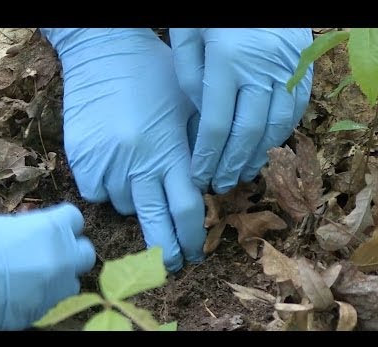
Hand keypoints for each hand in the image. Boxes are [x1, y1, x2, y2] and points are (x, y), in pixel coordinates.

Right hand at [0, 203, 94, 329]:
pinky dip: (41, 296)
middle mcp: (59, 259)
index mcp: (51, 230)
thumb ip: (31, 228)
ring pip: (71, 283)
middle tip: (52, 251)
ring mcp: (50, 290)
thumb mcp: (4, 225)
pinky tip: (20, 292)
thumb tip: (38, 229)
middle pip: (85, 254)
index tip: (55, 226)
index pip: (75, 219)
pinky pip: (50, 303)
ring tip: (35, 275)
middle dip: (71, 251)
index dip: (65, 223)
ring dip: (60, 277)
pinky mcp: (36, 314)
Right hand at [41, 28, 205, 271]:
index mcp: (169, 151)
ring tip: (139, 181)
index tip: (195, 250)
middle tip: (171, 265)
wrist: (104, 52)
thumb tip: (204, 185)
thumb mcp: (188, 106)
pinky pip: (96, 191)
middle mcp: (137, 164)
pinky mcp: (81, 159)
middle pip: (154, 223)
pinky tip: (115, 169)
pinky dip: (108, 189)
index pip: (186, 209)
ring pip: (123, 206)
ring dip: (136, 204)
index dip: (192, 237)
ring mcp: (105, 163)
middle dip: (165, 251)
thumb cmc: (153, 73)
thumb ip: (197, 149)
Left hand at [170, 28, 312, 193]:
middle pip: (248, 134)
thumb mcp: (187, 35)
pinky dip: (281, 133)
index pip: (217, 126)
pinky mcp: (303, 64)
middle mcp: (262, 69)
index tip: (199, 177)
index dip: (208, 158)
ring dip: (258, 155)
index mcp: (228, 61)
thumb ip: (190, 78)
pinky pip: (295, 108)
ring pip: (276, 126)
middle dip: (232, 165)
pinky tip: (266, 146)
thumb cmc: (210, 8)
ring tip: (242, 173)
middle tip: (221, 185)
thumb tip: (202, 116)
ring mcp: (288, 67)